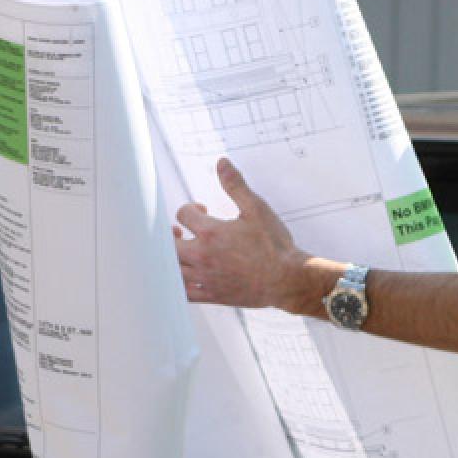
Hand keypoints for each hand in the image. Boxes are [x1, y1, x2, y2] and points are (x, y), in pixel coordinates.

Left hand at [173, 157, 309, 309]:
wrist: (287, 278)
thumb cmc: (274, 245)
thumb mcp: (257, 209)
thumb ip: (236, 185)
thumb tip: (222, 163)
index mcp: (212, 233)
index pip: (183, 215)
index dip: (191, 209)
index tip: (202, 211)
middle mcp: (203, 256)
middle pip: (169, 244)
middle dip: (173, 233)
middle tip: (181, 230)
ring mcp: (206, 277)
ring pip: (173, 268)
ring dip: (173, 256)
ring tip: (181, 249)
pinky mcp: (212, 294)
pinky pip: (185, 293)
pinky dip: (179, 284)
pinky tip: (186, 275)